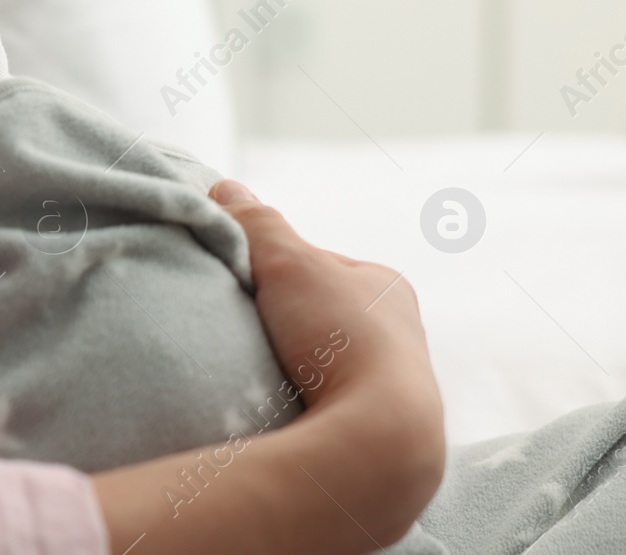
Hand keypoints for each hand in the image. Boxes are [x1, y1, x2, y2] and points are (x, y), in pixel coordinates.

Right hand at [88, 182, 445, 554]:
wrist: (379, 437)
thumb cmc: (341, 337)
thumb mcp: (288, 262)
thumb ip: (256, 223)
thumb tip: (225, 187)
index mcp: (386, 287)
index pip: (315, 266)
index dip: (272, 271)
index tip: (244, 287)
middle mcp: (400, 334)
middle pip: (318, 315)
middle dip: (284, 321)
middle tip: (246, 330)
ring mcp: (393, 387)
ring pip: (324, 363)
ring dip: (291, 366)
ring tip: (257, 374)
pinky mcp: (379, 432)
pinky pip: (326, 404)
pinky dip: (300, 401)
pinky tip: (277, 406)